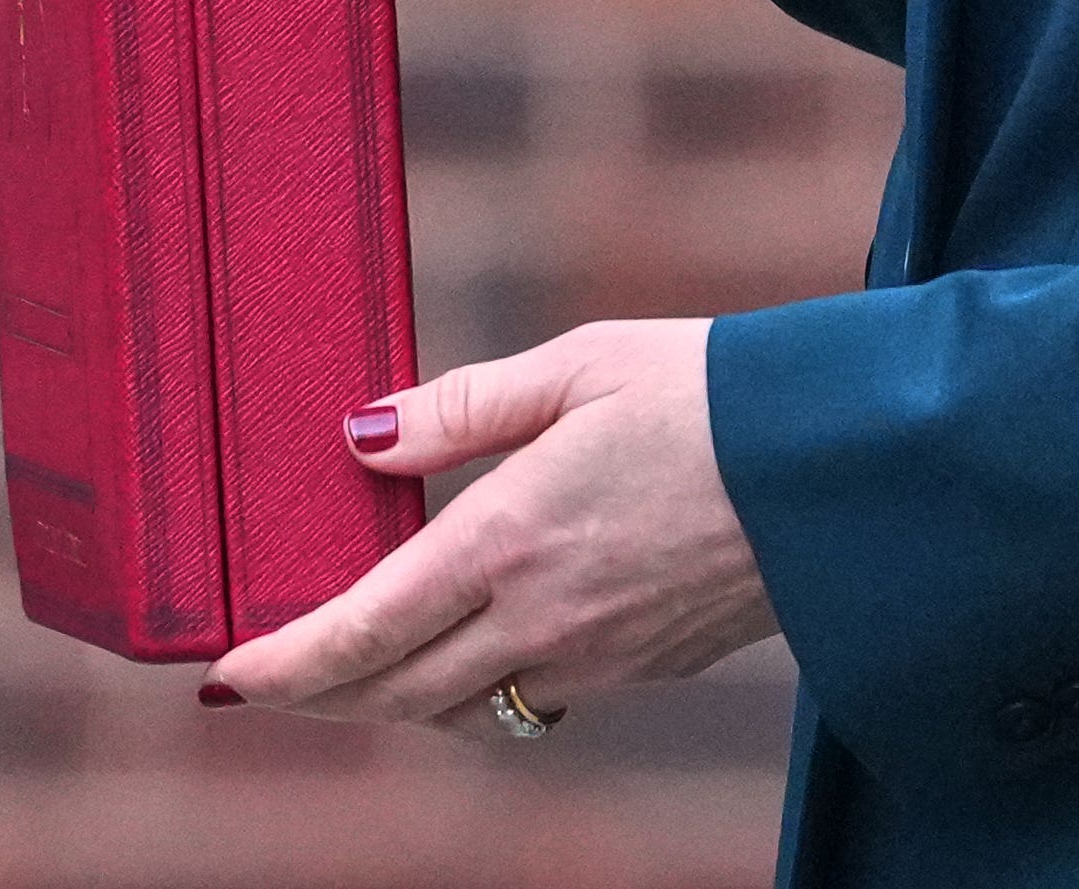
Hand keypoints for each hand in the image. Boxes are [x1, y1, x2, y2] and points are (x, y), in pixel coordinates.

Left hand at [202, 320, 780, 734]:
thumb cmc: (714, 391)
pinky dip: (483, 689)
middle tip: (271, 677)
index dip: (281, 665)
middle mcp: (544, 620)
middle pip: (395, 697)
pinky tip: (481, 644)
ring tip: (363, 663)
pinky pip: (539, 700)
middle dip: (321, 695)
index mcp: (509, 540)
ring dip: (399, 700)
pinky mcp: (653, 667)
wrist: (851, 465)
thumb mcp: (579, 365)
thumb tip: (357, 436)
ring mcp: (602, 657)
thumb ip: (460, 408)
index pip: (359, 635)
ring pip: (466, 712)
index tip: (227, 673)